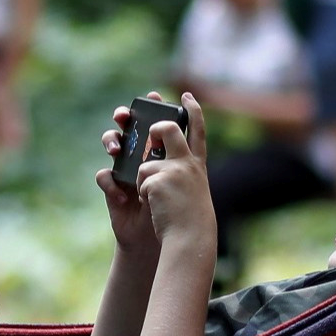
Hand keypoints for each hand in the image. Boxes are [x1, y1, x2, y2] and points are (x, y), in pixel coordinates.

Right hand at [95, 91, 162, 257]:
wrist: (157, 241)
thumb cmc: (174, 211)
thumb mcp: (182, 181)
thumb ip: (176, 159)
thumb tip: (167, 133)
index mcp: (163, 151)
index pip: (158, 121)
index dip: (155, 105)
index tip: (154, 94)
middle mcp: (142, 155)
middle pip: (130, 126)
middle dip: (125, 116)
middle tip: (125, 116)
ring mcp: (125, 169)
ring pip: (112, 143)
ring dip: (111, 141)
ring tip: (117, 149)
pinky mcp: (112, 187)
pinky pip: (104, 176)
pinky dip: (111, 183)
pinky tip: (122, 195)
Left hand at [136, 92, 213, 250]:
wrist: (189, 239)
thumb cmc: (189, 221)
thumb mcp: (190, 191)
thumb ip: (176, 173)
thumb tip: (149, 161)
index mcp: (197, 166)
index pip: (197, 130)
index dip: (193, 110)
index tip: (186, 96)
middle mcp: (187, 163)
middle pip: (168, 129)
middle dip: (156, 126)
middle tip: (153, 131)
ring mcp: (172, 169)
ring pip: (144, 164)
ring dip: (143, 183)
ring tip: (158, 201)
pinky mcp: (157, 179)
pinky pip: (137, 182)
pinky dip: (139, 196)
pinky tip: (154, 208)